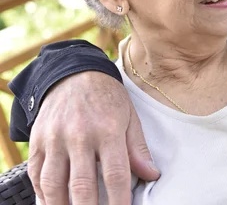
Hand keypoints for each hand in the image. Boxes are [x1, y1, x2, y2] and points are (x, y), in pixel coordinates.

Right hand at [28, 71, 159, 203]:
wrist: (74, 72)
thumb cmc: (108, 97)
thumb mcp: (130, 117)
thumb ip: (138, 148)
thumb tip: (151, 175)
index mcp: (108, 130)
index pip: (115, 175)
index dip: (119, 202)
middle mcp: (79, 135)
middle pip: (82, 185)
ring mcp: (55, 138)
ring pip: (54, 184)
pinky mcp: (37, 140)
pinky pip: (36, 174)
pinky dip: (43, 193)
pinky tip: (53, 202)